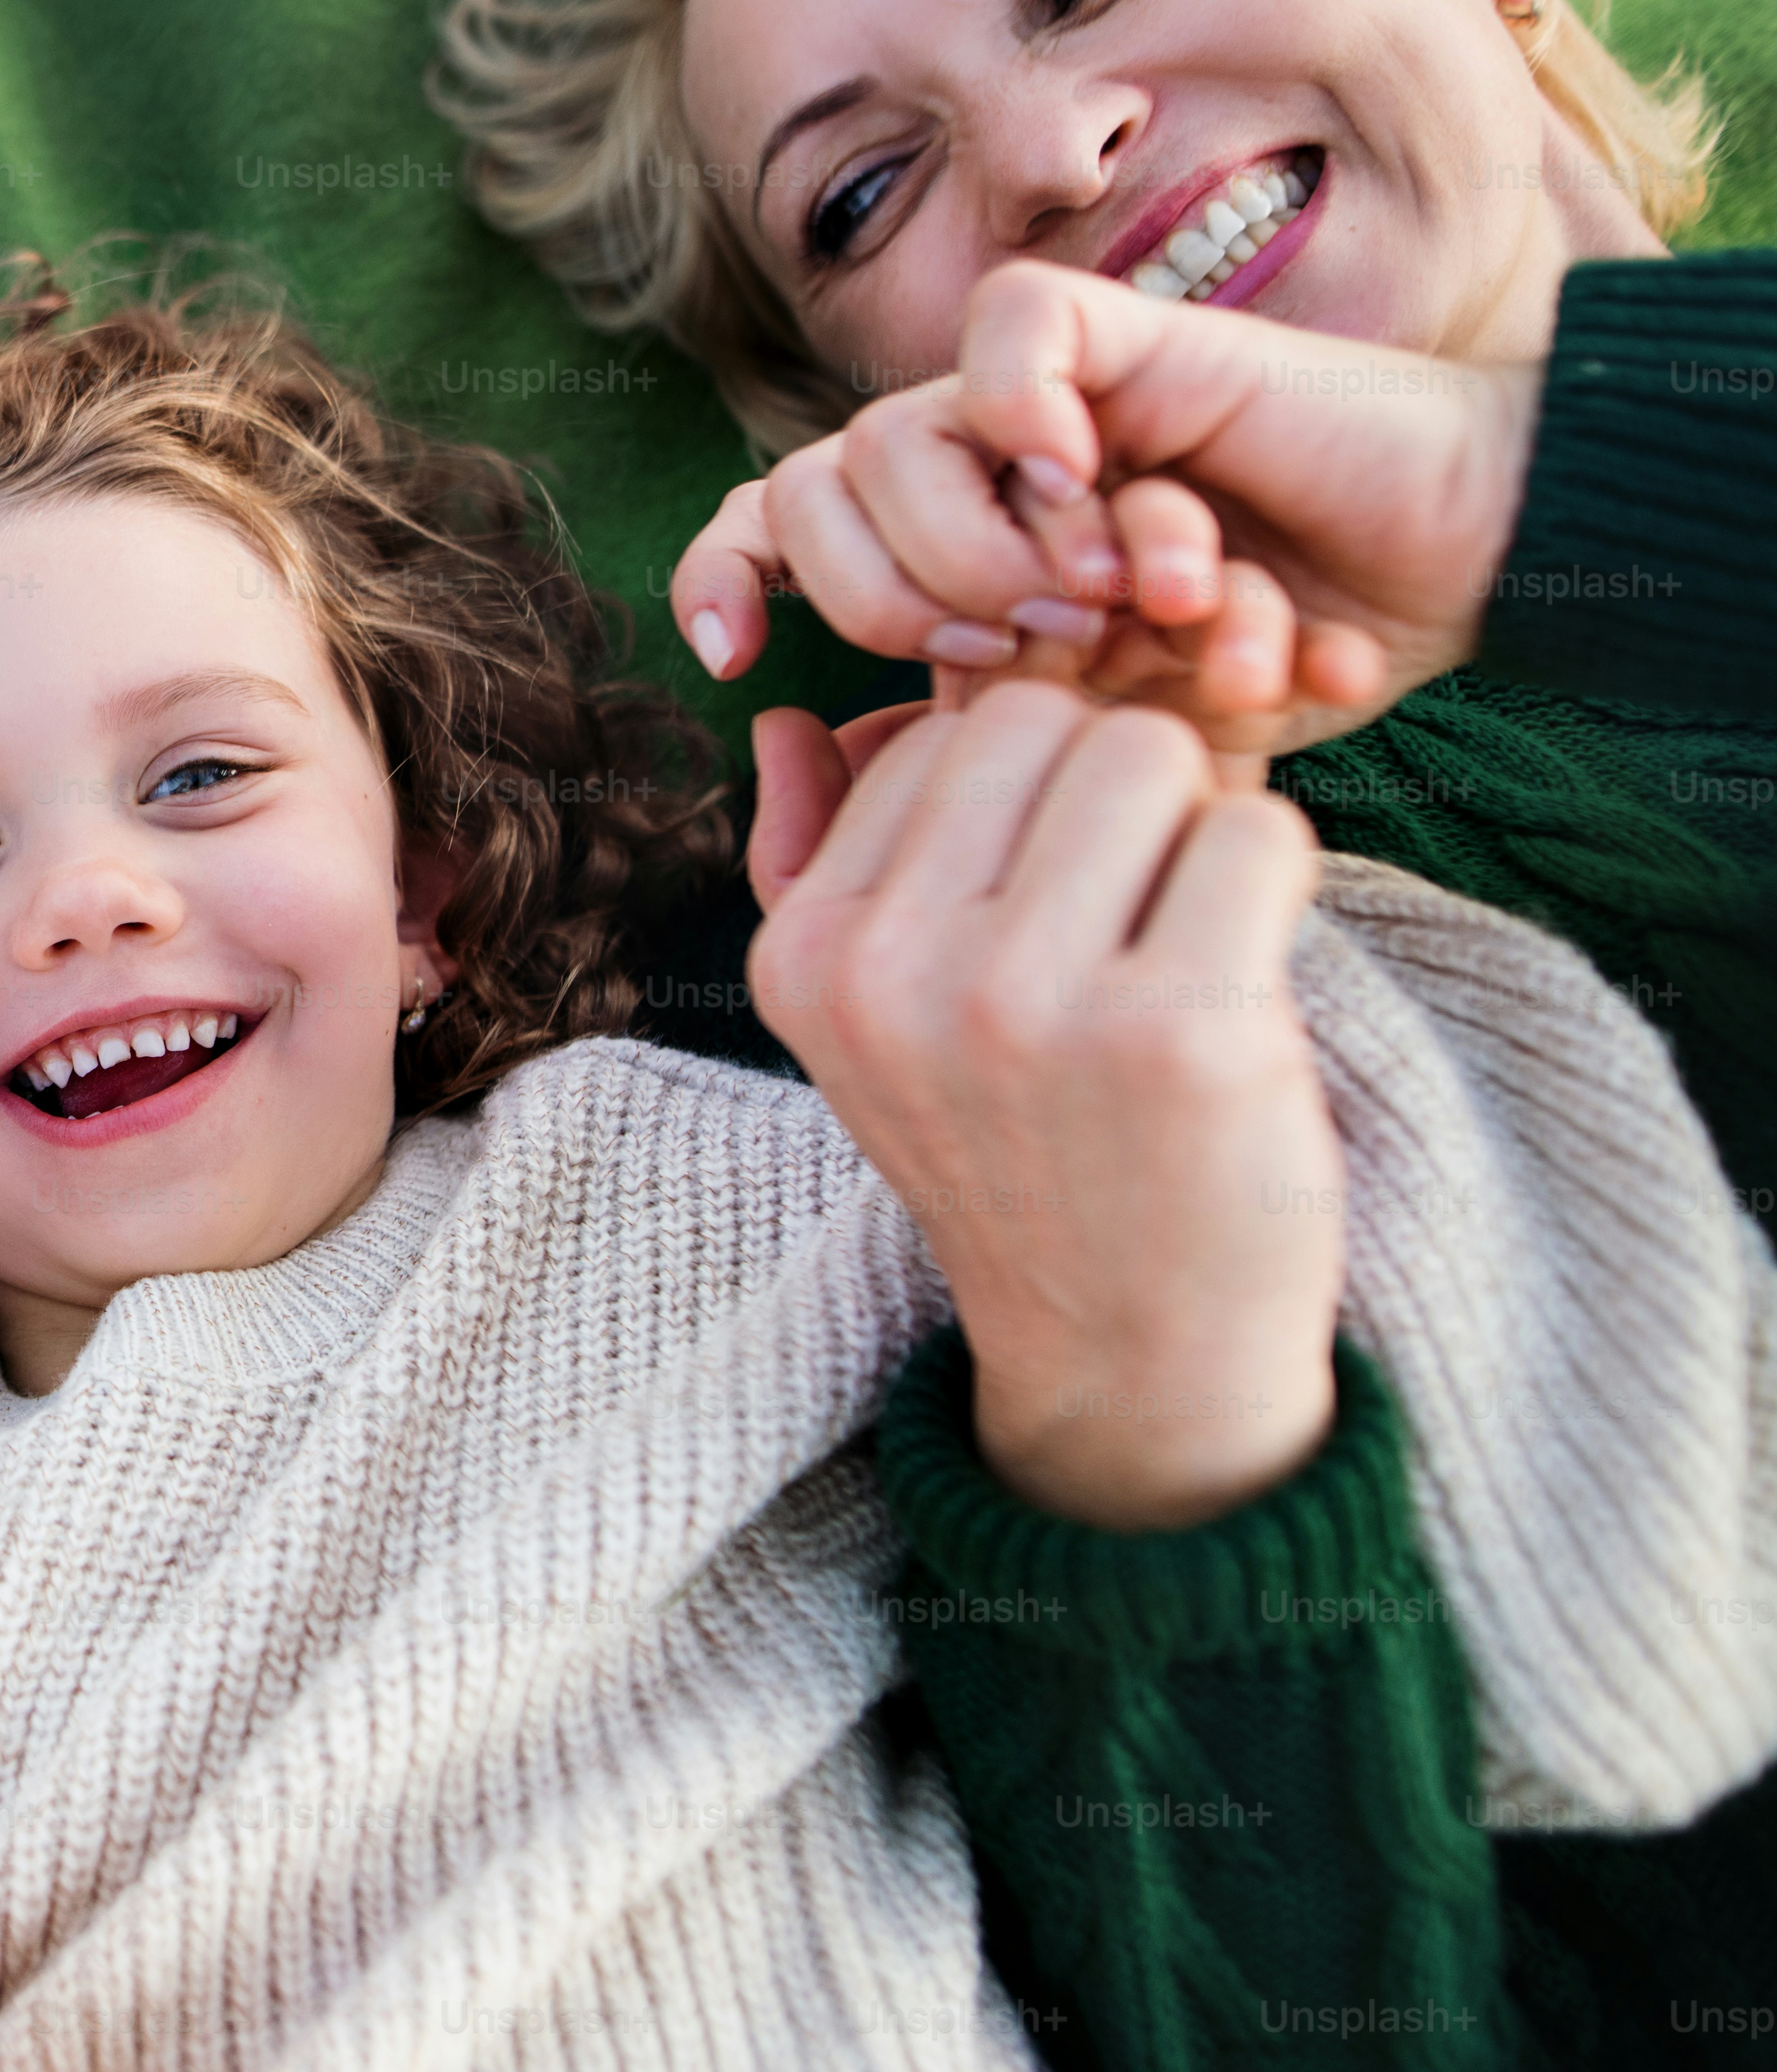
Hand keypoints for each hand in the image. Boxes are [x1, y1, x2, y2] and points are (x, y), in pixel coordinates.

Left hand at [674, 260, 1542, 754]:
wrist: (1454, 579)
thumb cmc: (1283, 666)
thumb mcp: (1100, 746)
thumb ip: (963, 755)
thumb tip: (806, 742)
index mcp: (953, 560)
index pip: (775, 530)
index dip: (726, 581)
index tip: (735, 664)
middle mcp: (982, 474)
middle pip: (815, 493)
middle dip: (893, 596)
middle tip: (1025, 654)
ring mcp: (1050, 405)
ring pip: (888, 433)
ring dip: (976, 541)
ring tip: (1100, 601)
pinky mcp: (1134, 339)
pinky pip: (1009, 327)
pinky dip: (1019, 403)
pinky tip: (1081, 475)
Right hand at [752, 681, 1343, 1529]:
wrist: (1129, 1352)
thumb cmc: (1022, 1157)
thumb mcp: (876, 1027)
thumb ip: (817, 866)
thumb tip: (793, 718)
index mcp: (812, 959)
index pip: (942, 738)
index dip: (1034, 779)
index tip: (1060, 873)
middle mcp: (897, 976)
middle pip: (1049, 722)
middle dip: (1120, 779)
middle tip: (1141, 888)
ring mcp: (1031, 1007)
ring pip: (1154, 755)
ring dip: (1201, 820)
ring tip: (1189, 924)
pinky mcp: (1179, 1036)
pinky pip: (1257, 834)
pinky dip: (1278, 880)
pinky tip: (1246, 968)